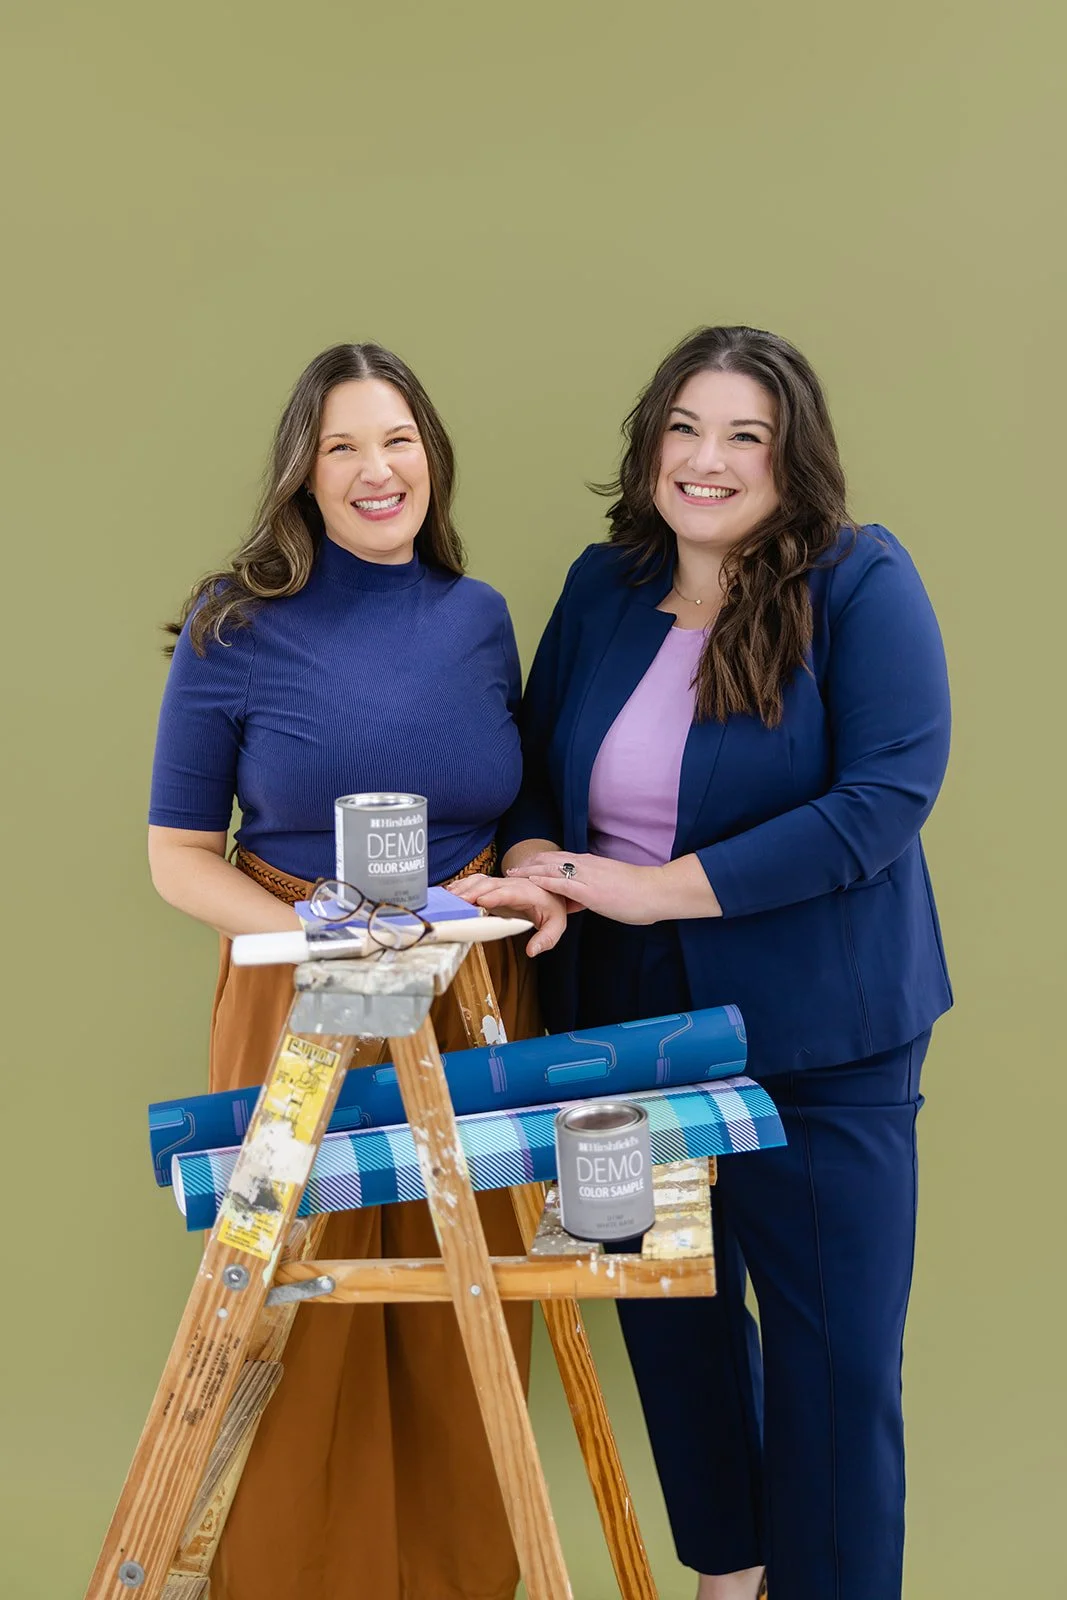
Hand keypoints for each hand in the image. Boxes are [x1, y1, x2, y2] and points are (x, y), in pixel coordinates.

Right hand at [446, 872, 568, 956]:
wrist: (551, 892)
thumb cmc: (552, 909)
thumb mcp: (556, 926)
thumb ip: (546, 939)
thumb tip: (532, 951)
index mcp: (528, 892)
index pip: (510, 892)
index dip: (495, 896)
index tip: (481, 902)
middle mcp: (512, 884)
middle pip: (489, 885)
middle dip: (472, 892)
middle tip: (457, 903)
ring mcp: (501, 882)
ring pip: (480, 881)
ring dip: (464, 888)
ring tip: (449, 898)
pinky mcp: (493, 884)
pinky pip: (476, 881)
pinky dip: (462, 885)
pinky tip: (451, 892)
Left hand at [506, 851, 670, 925]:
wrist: (657, 891)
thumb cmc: (639, 893)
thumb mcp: (610, 891)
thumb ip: (591, 893)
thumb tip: (576, 902)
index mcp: (591, 864)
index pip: (559, 858)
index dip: (539, 862)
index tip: (524, 866)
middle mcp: (586, 865)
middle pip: (550, 859)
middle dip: (529, 864)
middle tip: (510, 870)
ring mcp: (587, 876)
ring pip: (551, 868)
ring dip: (529, 871)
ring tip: (511, 875)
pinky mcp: (590, 891)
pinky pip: (562, 883)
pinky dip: (544, 881)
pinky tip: (530, 882)